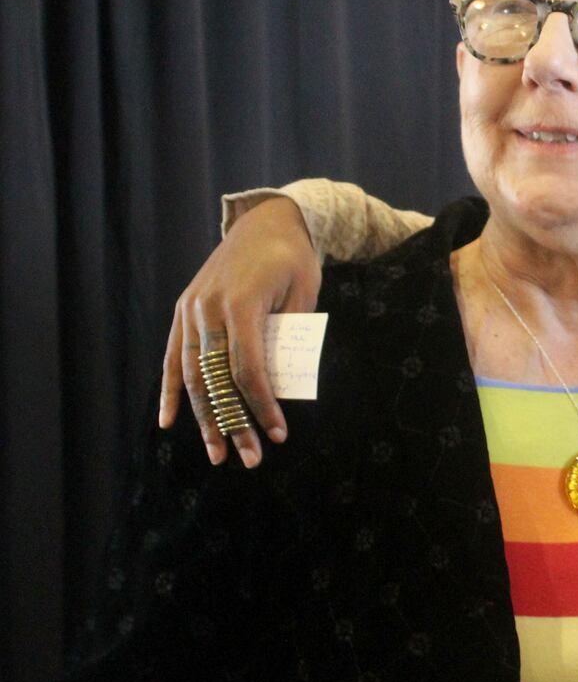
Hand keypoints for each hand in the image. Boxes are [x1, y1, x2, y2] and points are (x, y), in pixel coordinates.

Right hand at [159, 196, 321, 466]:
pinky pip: (174, 357)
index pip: (248, 369)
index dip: (262, 405)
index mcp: (241, 304)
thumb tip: (279, 388)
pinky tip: (170, 422)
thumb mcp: (304, 294)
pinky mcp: (184, 310)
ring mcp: (191, 310)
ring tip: (217, 453)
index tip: (278, 434)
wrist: (267, 221)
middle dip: (233, 423)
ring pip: (193, 375)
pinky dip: (172, 390)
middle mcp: (208, 309)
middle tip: (248, 459)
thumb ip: (287, 338)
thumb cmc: (293, 260)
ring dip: (203, 418)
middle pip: (218, 380)